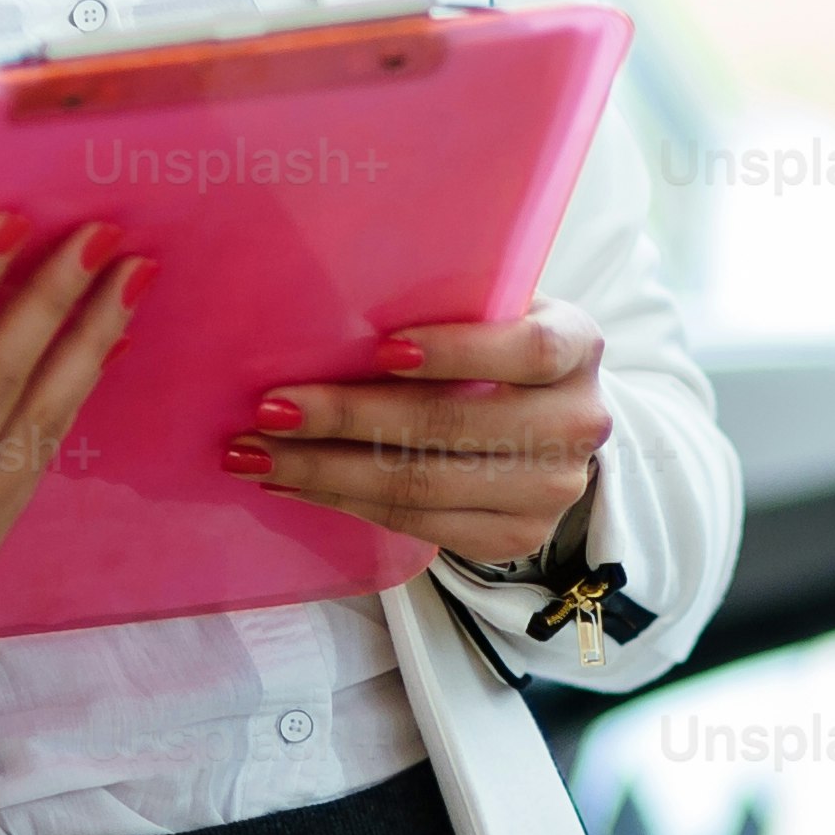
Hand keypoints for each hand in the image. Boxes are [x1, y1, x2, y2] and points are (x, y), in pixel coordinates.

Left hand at [234, 301, 614, 568]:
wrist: (548, 426)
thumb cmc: (495, 348)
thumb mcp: (495, 308)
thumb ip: (448, 300)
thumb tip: (332, 296)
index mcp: (577, 346)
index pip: (528, 349)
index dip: (457, 351)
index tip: (381, 350)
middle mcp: (578, 423)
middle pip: (455, 426)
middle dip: (350, 418)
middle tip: (271, 409)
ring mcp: (551, 490)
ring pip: (425, 485)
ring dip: (326, 470)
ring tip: (257, 454)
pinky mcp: (516, 538)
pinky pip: (418, 524)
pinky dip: (346, 503)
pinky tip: (294, 483)